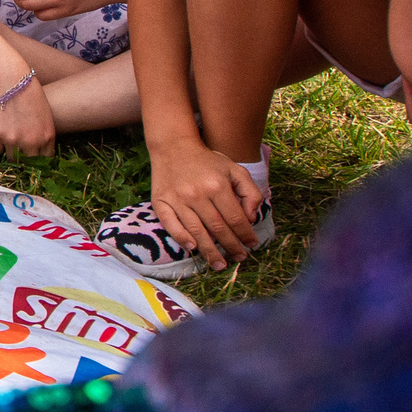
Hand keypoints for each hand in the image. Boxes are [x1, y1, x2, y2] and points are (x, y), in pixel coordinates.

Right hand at [0, 76, 56, 157]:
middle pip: (27, 163)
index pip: (44, 159)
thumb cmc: (30, 93)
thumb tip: (37, 150)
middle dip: (24, 158)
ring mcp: (12, 141)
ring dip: (10, 151)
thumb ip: (43, 135)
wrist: (9, 80)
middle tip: (20, 151)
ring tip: (9, 139)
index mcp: (47, 137)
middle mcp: (31, 142)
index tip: (33, 156)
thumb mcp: (45, 116)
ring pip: (11, 158)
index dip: (38, 158)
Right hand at [148, 138, 264, 270]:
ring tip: (219, 264)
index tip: (252, 245)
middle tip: (239, 259)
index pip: (235, 218)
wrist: (174, 147)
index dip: (245, 234)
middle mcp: (197, 193)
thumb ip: (250, 192)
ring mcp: (177, 199)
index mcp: (217, 185)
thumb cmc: (207, 161)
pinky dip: (181, 238)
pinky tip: (192, 248)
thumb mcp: (235, 169)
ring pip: (196, 230)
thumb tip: (250, 217)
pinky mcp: (160, 202)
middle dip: (231, 246)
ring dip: (209, 251)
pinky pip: (170, 224)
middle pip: (217, 228)